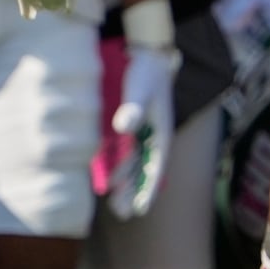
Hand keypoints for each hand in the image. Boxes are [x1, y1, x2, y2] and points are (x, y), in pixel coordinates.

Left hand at [106, 43, 178, 218]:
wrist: (147, 55)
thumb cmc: (146, 73)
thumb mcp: (141, 90)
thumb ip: (133, 109)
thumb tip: (123, 128)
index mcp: (162, 133)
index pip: (155, 167)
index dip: (148, 189)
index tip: (140, 209)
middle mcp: (154, 137)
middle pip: (144, 171)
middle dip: (134, 192)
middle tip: (122, 213)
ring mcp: (144, 134)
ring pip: (134, 165)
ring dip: (125, 183)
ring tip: (114, 203)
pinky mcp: (133, 128)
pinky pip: (126, 154)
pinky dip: (119, 167)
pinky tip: (107, 178)